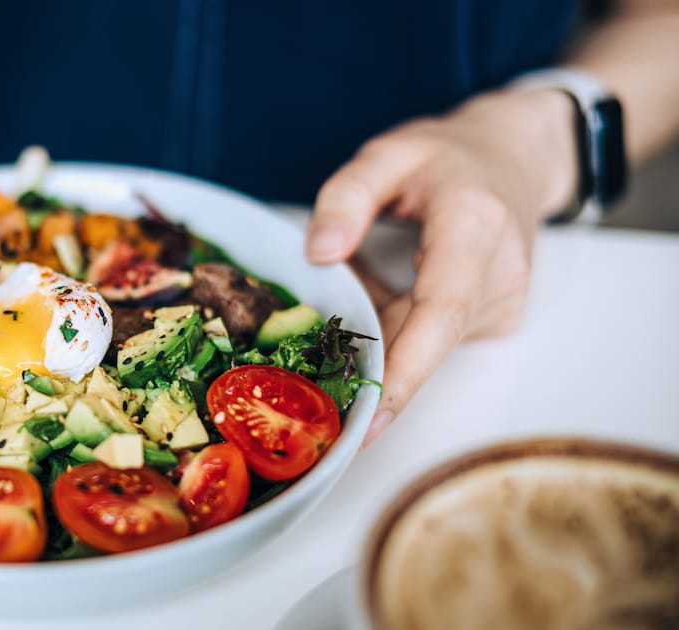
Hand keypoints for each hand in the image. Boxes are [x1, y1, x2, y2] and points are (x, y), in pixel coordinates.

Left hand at [305, 88, 578, 445]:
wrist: (514, 159)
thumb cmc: (447, 158)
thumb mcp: (388, 154)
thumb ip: (347, 196)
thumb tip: (318, 254)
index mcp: (475, 228)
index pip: (441, 313)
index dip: (405, 372)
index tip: (371, 418)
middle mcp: (499, 275)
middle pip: (424, 342)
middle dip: (366, 368)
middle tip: (306, 390)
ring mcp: (503, 304)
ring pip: (420, 344)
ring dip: (375, 338)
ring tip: (339, 315)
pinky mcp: (495, 321)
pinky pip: (428, 339)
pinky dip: (392, 330)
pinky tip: (374, 303)